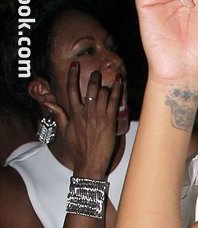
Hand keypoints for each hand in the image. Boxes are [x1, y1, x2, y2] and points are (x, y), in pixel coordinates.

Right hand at [44, 63, 122, 179]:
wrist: (89, 162)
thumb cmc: (77, 148)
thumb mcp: (64, 130)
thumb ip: (58, 114)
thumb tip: (47, 102)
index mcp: (73, 113)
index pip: (71, 89)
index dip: (72, 75)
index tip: (74, 64)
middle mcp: (85, 112)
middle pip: (89, 88)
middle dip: (93, 77)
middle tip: (96, 72)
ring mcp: (98, 116)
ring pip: (102, 93)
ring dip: (105, 85)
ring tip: (108, 80)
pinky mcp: (109, 121)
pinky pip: (114, 101)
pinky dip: (116, 90)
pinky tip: (119, 81)